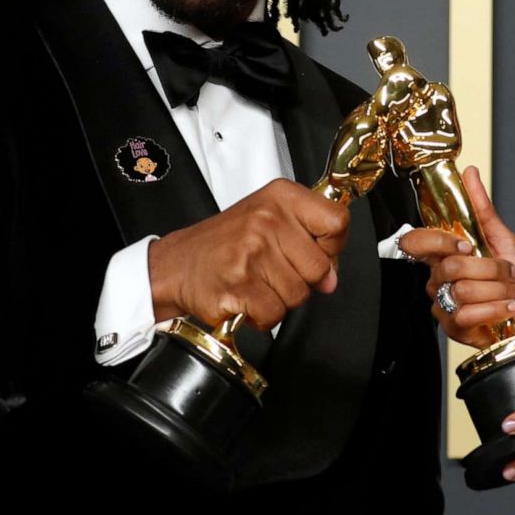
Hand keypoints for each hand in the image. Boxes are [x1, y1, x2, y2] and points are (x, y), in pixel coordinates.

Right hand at [147, 178, 348, 330]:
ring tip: (258, 283)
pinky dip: (264, 316)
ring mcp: (252, 252)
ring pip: (299, 294)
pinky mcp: (239, 285)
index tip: (316, 251)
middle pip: (320, 266)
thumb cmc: (226, 243)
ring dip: (281, 299)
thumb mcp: (270, 220)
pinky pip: (275, 313)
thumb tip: (331, 278)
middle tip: (276, 272)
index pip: (337, 222)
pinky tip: (249, 300)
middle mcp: (267, 220)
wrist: (177, 265)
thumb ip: (309, 241)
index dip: (332, 246)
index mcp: (280, 197)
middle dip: (303, 280)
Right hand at [398, 166, 514, 346]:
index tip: (467, 245)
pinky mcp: (453, 327)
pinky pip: (466, 314)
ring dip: (498, 291)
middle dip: (492, 269)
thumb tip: (470, 174)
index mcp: (449, 253)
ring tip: (511, 294)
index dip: (437, 242)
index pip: (416, 242)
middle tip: (509, 274)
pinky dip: (496, 310)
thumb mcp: (506, 240)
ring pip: (462, 290)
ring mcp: (444, 303)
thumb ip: (483, 209)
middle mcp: (441, 277)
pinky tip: (506, 310)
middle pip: (451, 266)